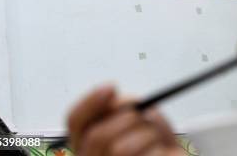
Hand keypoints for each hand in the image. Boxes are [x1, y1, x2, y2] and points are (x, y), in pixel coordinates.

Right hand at [67, 86, 185, 155]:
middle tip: (145, 115)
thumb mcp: (141, 117)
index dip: (90, 102)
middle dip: (128, 118)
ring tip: (156, 138)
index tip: (111, 87)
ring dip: (148, 135)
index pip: (75, 121)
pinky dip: (159, 149)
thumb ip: (125, 107)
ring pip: (120, 149)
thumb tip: (117, 101)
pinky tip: (161, 151)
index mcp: (88, 143)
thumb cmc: (155, 141)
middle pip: (97, 136)